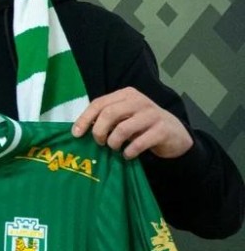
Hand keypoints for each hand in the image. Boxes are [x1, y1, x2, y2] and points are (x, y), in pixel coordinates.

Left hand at [71, 87, 192, 159]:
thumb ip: (106, 118)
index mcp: (126, 95)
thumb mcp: (124, 117)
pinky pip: (139, 143)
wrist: (174, 134)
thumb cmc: (141, 126)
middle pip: (109, 114)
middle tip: (100, 142)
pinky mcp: (162, 130)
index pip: (99, 103)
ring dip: (114, 142)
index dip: (85, 119)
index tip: (76, 134)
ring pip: (123, 129)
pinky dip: (129, 152)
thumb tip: (79, 129)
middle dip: (99, 131)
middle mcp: (139, 101)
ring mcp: (152, 115)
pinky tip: (128, 155)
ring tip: (115, 148)